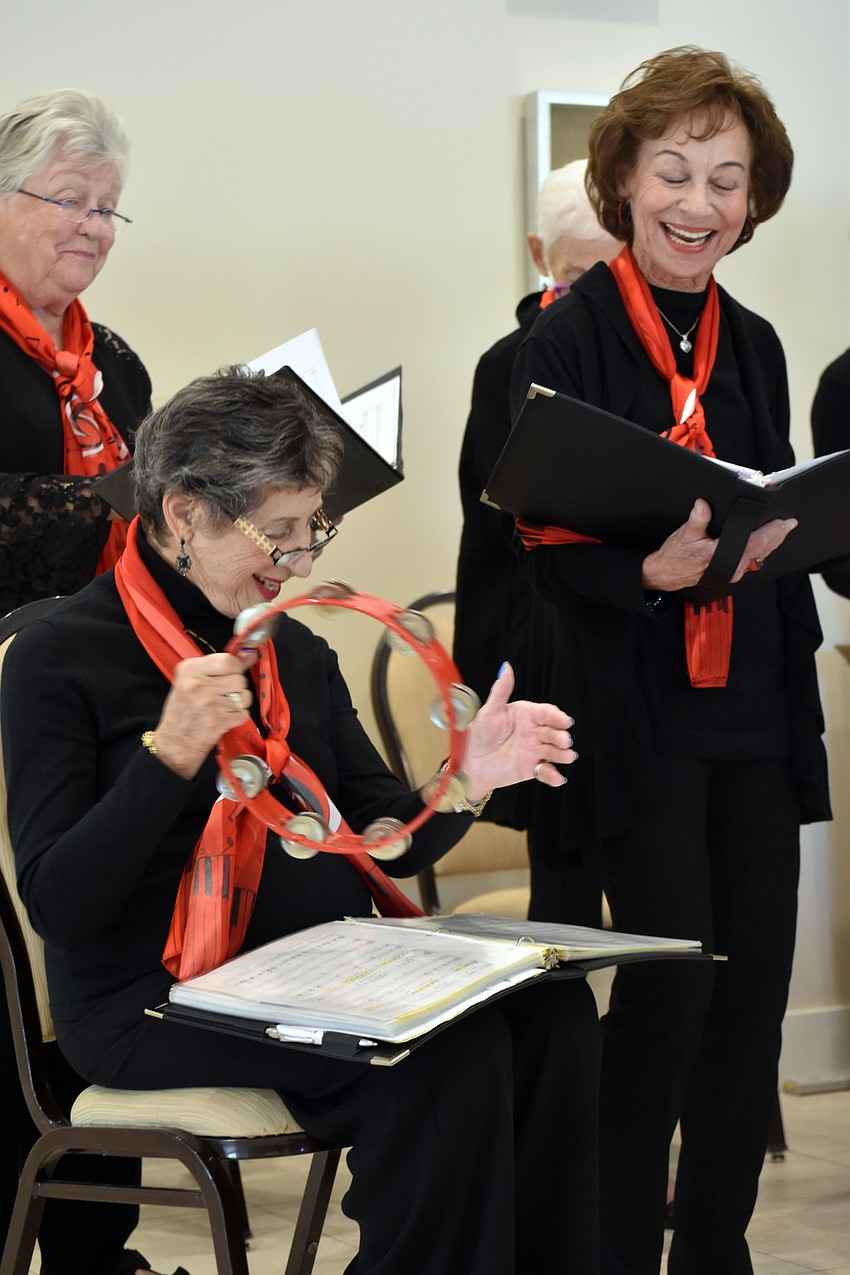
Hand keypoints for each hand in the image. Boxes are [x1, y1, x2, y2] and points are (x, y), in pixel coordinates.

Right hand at [150, 652, 252, 779]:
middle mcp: (198, 685)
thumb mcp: (193, 679)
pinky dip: (237, 716)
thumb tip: (250, 655)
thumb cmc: (184, 708)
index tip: (233, 672)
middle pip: (239, 678)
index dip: (236, 667)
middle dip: (237, 687)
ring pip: (245, 696)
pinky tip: (224, 717)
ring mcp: (208, 704)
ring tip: (224, 706)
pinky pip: (243, 713)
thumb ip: (220, 666)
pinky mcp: (218, 722)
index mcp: (190, 670)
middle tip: (223, 694)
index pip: (228, 661)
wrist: (175, 740)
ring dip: (239, 702)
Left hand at [461, 663, 576, 799]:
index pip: (546, 713)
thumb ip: (500, 690)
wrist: (469, 763)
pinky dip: (553, 775)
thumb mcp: (488, 711)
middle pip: (554, 732)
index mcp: (527, 715)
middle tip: (564, 740)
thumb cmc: (478, 734)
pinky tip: (557, 778)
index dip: (557, 716)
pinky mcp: (532, 769)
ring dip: (562, 754)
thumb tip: (506, 667)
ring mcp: (535, 751)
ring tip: (566, 756)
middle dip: (561, 736)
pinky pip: (546, 772)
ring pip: (554, 752)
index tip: (564, 721)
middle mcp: (535, 732)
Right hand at [641, 498, 796, 590]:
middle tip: (789, 524)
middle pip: (763, 550)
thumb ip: (698, 519)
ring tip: (780, 532)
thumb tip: (704, 505)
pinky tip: (762, 543)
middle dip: (778, 536)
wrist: (666, 574)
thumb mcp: (685, 534)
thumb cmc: (676, 556)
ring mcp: (733, 571)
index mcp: (725, 556)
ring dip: (770, 543)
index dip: (774, 532)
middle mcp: (733, 567)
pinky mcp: (730, 572)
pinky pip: (751, 559)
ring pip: (759, 556)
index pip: (758, 542)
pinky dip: (760, 550)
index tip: (786, 523)